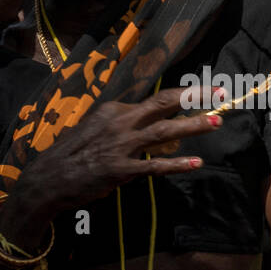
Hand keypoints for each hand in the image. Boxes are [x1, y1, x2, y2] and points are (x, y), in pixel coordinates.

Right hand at [0, 87, 223, 239]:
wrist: (47, 179)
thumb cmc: (73, 154)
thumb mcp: (96, 128)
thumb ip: (124, 125)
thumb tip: (154, 124)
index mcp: (114, 109)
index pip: (156, 98)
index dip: (185, 93)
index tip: (208, 90)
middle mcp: (120, 122)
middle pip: (164, 104)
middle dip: (195, 98)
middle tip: (222, 95)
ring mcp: (120, 145)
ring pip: (164, 131)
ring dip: (193, 126)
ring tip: (217, 122)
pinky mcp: (119, 169)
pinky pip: (154, 165)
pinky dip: (176, 164)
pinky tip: (196, 163)